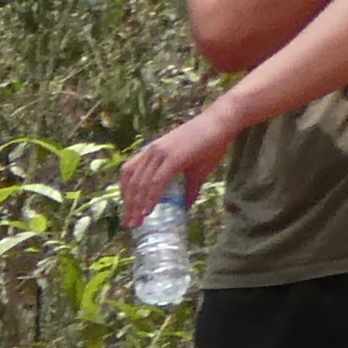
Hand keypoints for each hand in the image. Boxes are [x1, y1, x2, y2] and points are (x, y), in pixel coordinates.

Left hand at [121, 106, 235, 224]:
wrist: (223, 123)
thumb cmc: (211, 145)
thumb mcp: (195, 171)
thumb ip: (188, 189)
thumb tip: (186, 207)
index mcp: (152, 152)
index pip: (129, 173)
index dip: (125, 192)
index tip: (127, 210)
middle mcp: (152, 151)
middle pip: (132, 181)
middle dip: (129, 205)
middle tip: (129, 224)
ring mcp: (161, 153)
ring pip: (142, 184)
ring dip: (137, 205)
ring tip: (136, 222)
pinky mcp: (172, 158)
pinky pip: (156, 182)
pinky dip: (150, 198)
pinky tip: (148, 211)